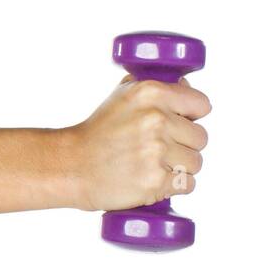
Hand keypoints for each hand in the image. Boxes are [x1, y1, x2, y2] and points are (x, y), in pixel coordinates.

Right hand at [65, 73, 211, 211]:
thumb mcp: (121, 97)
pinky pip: (187, 184)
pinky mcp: (156, 181)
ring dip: (179, 167)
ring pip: (196, 163)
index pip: (201, 104)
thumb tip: (185, 86)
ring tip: (152, 165)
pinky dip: (172, 186)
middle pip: (201, 137)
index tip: (178, 123)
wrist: (71, 166)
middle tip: (157, 149)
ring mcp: (157, 152)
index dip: (191, 116)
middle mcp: (157, 120)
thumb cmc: (96, 134)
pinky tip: (151, 179)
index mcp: (151, 93)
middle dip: (183, 145)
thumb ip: (155, 88)